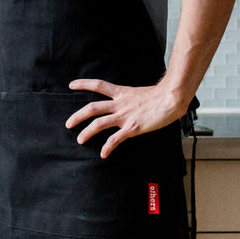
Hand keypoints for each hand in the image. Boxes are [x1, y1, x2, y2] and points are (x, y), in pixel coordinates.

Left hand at [65, 79, 190, 158]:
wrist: (171, 98)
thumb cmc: (161, 96)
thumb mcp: (141, 93)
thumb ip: (133, 99)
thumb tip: (133, 104)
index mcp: (122, 93)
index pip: (99, 85)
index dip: (84, 84)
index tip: (71, 85)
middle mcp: (120, 104)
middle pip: (92, 108)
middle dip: (78, 116)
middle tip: (68, 124)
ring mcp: (125, 116)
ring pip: (99, 123)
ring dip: (87, 132)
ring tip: (80, 140)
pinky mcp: (132, 127)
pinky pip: (116, 139)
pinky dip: (108, 147)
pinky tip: (103, 154)